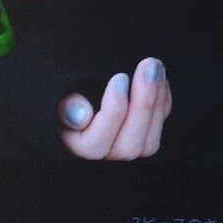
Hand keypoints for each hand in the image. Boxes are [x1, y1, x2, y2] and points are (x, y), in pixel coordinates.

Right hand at [56, 57, 171, 159]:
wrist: (84, 89)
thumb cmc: (68, 94)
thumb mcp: (59, 97)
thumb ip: (65, 107)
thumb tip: (81, 115)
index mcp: (77, 148)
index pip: (95, 144)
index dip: (112, 112)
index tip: (120, 78)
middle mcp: (104, 155)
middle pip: (128, 147)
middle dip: (143, 105)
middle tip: (147, 67)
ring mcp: (127, 149)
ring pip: (149, 144)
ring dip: (157, 103)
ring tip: (155, 68)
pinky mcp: (145, 138)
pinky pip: (160, 128)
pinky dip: (164, 103)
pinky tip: (160, 78)